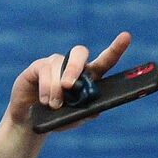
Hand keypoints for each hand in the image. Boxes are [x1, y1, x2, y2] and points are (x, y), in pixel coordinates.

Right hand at [5, 32, 132, 127]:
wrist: (31, 121)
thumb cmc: (57, 118)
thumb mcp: (73, 119)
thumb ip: (85, 114)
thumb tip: (96, 111)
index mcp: (88, 78)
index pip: (105, 61)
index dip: (115, 49)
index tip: (126, 37)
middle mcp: (73, 67)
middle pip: (79, 53)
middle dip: (75, 67)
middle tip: (69, 86)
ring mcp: (55, 64)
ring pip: (59, 66)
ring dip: (56, 89)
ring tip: (54, 106)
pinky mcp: (38, 66)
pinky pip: (45, 70)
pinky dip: (46, 88)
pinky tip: (45, 101)